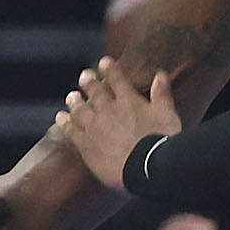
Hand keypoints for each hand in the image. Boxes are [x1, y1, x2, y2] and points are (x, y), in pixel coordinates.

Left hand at [57, 60, 178, 191]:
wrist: (146, 167)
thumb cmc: (160, 141)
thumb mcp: (167, 114)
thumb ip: (162, 94)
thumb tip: (161, 75)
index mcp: (128, 101)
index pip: (117, 79)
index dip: (109, 69)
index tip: (104, 62)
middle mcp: (108, 110)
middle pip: (95, 92)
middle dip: (88, 82)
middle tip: (84, 76)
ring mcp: (94, 127)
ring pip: (80, 110)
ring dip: (75, 102)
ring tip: (71, 97)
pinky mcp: (86, 145)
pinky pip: (71, 131)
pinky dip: (65, 123)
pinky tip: (61, 118)